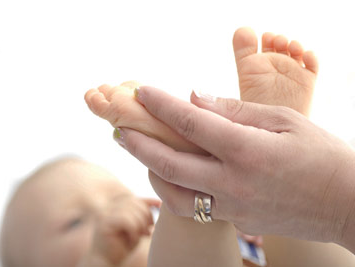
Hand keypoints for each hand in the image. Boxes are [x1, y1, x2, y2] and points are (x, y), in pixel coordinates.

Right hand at [80, 196, 159, 266]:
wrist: (106, 262)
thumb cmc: (122, 246)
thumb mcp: (137, 227)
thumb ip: (143, 214)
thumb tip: (159, 202)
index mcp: (115, 206)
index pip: (134, 199)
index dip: (148, 204)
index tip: (156, 215)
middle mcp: (108, 207)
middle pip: (134, 202)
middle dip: (146, 216)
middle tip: (147, 231)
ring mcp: (105, 214)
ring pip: (131, 211)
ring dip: (140, 225)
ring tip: (139, 236)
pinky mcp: (104, 224)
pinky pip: (126, 220)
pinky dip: (134, 231)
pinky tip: (133, 240)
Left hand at [114, 86, 354, 250]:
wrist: (345, 205)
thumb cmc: (322, 156)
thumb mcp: (285, 121)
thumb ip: (236, 111)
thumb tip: (196, 99)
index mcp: (248, 151)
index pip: (191, 122)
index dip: (162, 104)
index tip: (143, 92)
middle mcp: (234, 183)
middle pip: (170, 163)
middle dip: (139, 144)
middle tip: (120, 130)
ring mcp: (232, 208)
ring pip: (174, 194)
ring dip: (150, 171)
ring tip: (138, 152)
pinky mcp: (236, 221)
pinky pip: (193, 207)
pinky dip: (174, 190)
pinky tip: (169, 174)